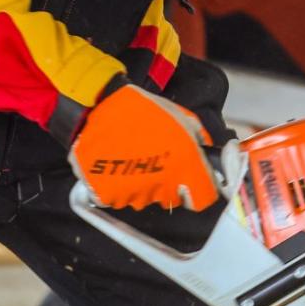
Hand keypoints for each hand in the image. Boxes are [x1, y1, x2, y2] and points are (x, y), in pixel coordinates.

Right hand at [69, 81, 219, 211]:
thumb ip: (199, 137)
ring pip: (145, 199)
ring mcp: (134, 193)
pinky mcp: (108, 195)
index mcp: (184, 165)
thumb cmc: (140, 109)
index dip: (201, 190)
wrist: (97, 106)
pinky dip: (117, 187)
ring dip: (142, 184)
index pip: (203, 198)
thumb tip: (207, 149)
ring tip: (132, 158)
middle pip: (173, 199)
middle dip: (169, 184)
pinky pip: (119, 199)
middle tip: (157, 160)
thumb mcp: (179, 114)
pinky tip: (115, 165)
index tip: (194, 184)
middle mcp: (162, 185)